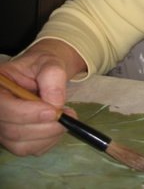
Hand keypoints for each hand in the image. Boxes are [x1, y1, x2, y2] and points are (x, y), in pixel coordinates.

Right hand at [0, 39, 85, 155]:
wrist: (45, 73)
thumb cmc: (44, 65)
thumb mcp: (50, 62)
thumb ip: (53, 77)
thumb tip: (55, 104)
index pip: (3, 107)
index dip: (27, 113)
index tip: (54, 111)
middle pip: (12, 130)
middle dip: (44, 126)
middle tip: (68, 114)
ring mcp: (3, 127)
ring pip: (21, 145)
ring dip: (49, 135)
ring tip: (66, 117)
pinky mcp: (15, 140)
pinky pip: (31, 150)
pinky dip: (49, 141)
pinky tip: (58, 125)